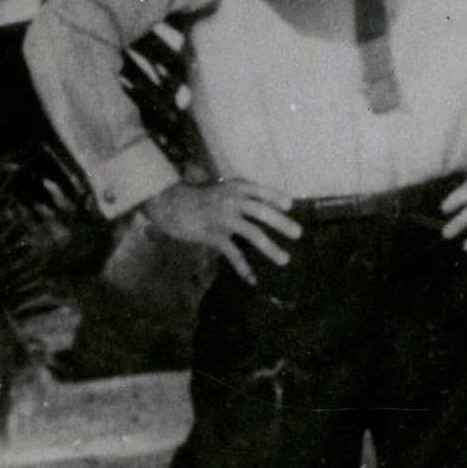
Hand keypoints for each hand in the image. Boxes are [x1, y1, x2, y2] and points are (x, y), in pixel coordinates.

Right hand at [140, 175, 299, 284]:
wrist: (168, 203)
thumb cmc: (197, 197)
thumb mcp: (221, 189)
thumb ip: (241, 195)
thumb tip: (266, 206)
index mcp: (235, 187)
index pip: (260, 191)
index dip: (276, 197)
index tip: (290, 205)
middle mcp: (231, 201)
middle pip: (262, 212)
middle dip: (282, 223)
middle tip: (298, 233)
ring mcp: (223, 218)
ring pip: (253, 233)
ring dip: (271, 248)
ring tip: (284, 260)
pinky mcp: (213, 236)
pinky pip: (233, 253)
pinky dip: (244, 268)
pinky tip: (253, 280)